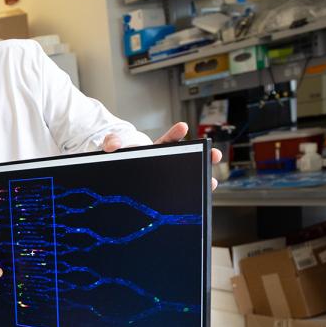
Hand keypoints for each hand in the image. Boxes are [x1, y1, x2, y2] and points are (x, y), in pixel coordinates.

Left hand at [103, 121, 223, 189]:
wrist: (113, 180)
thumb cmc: (117, 163)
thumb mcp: (112, 150)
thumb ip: (111, 142)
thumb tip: (113, 145)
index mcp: (153, 153)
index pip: (167, 141)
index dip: (174, 134)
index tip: (182, 127)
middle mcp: (164, 165)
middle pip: (187, 158)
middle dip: (203, 155)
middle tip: (214, 154)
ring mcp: (165, 179)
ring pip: (188, 177)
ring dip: (201, 179)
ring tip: (212, 182)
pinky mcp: (162, 194)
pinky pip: (179, 196)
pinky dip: (190, 197)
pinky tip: (201, 199)